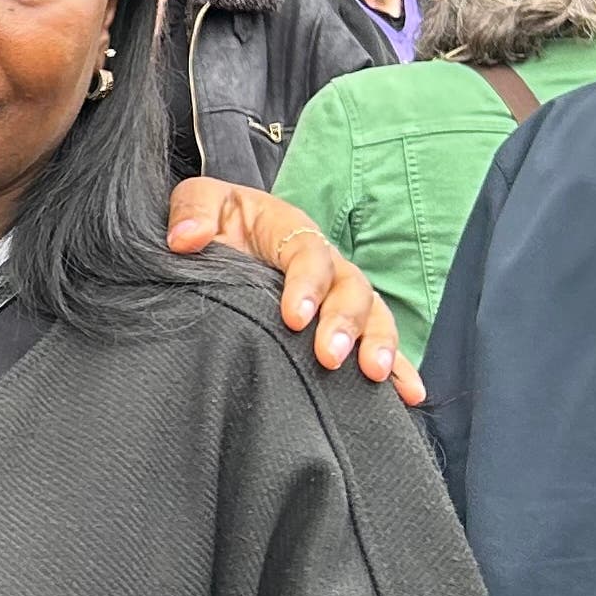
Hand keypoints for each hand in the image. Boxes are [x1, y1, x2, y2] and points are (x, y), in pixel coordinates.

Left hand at [165, 182, 424, 405]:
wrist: (222, 236)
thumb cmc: (216, 220)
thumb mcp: (199, 201)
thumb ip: (192, 211)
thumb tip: (185, 239)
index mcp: (292, 230)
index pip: (309, 255)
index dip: (306, 285)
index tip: (293, 318)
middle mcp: (325, 262)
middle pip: (350, 288)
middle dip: (344, 323)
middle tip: (330, 356)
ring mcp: (338, 294)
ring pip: (372, 314)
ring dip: (378, 343)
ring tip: (374, 375)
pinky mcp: (343, 323)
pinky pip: (377, 342)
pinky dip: (398, 368)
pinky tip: (409, 393)